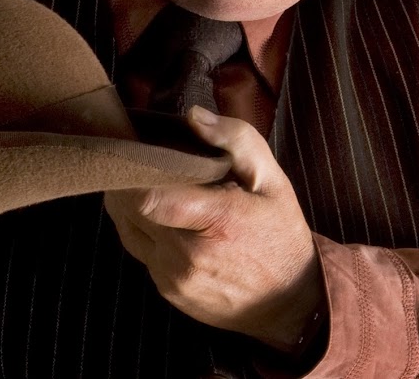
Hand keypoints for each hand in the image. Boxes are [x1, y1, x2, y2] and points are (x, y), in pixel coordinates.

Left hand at [103, 106, 324, 350]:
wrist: (291, 302)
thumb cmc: (280, 233)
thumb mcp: (271, 179)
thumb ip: (236, 140)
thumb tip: (194, 115)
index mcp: (216, 221)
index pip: (146, 196)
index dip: (134, 170)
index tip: (137, 147)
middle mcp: (187, 256)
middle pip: (128, 209)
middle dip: (129, 181)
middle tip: (141, 160)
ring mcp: (174, 279)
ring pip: (127, 229)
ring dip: (131, 205)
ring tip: (150, 184)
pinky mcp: (168, 291)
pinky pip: (139, 250)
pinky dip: (142, 228)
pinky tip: (161, 214)